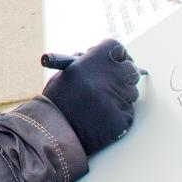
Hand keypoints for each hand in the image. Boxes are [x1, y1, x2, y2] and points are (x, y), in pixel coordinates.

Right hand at [42, 39, 142, 155]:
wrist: (50, 133)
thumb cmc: (57, 101)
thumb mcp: (67, 73)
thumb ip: (89, 64)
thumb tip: (113, 59)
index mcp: (91, 62)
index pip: (117, 47)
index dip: (116, 54)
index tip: (116, 61)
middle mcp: (107, 77)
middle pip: (130, 68)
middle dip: (124, 75)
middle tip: (115, 82)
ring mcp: (116, 99)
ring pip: (131, 92)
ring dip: (121, 96)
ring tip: (99, 105)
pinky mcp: (122, 119)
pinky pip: (127, 112)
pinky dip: (117, 115)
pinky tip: (101, 119)